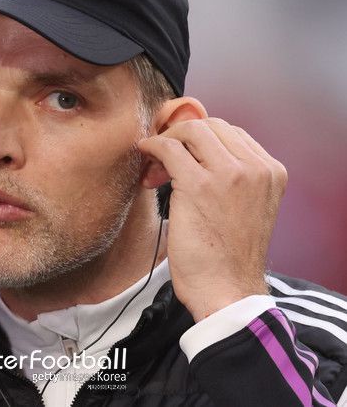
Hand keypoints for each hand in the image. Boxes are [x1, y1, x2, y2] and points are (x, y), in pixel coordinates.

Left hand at [138, 118, 286, 321]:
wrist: (226, 291)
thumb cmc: (227, 257)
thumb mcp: (246, 208)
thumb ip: (233, 177)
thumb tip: (195, 150)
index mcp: (271, 171)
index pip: (231, 132)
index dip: (199, 140)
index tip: (181, 158)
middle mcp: (256, 167)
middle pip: (210, 126)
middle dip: (182, 137)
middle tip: (163, 163)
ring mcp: (230, 174)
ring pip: (189, 131)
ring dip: (166, 142)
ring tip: (155, 170)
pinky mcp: (199, 186)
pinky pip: (169, 148)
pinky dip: (152, 147)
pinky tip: (144, 157)